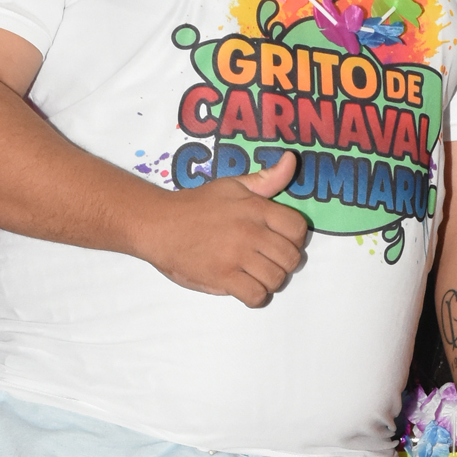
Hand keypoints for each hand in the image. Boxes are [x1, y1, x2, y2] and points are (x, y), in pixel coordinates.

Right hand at [142, 153, 307, 303]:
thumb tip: (292, 160)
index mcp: (256, 208)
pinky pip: (256, 296)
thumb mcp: (232, 185)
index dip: (295, 239)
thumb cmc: (196, 205)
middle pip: (291, 258)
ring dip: (269, 281)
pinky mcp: (222, 277)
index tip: (281, 241)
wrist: (158, 224)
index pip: (298, 229)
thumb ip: (266, 179)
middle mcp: (250, 231)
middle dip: (284, 263)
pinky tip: (245, 287)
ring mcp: (236, 256)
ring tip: (255, 274)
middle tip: (268, 261)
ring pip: (276, 279)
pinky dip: (255, 296)